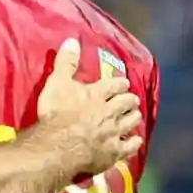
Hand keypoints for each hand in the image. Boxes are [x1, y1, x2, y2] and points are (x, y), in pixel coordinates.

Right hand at [37, 38, 142, 175]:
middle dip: (131, 100)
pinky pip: (130, 146)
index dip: (120, 83)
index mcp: (97, 93)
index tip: (124, 83)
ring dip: (134, 118)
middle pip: (127, 102)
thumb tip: (73, 40)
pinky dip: (134, 142)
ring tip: (135, 116)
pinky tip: (136, 141)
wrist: (58, 145)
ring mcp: (114, 132)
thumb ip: (66, 63)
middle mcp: (110, 111)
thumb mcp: (56, 83)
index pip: (115, 84)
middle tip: (132, 99)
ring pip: (131, 122)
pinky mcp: (114, 152)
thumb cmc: (56, 113)